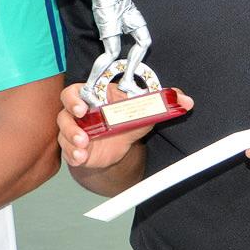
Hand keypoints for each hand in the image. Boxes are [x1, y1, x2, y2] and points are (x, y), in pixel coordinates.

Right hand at [56, 82, 192, 169]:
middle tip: (81, 124)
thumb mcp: (143, 111)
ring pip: (64, 131)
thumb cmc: (125, 121)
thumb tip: (186, 100)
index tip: (83, 105)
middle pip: (65, 110)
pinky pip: (68, 151)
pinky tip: (81, 158)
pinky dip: (73, 155)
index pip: (76, 91)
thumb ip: (162, 103)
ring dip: (71, 138)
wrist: (119, 146)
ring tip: (83, 146)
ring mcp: (75, 130)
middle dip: (70, 117)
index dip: (76, 97)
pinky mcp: (75, 149)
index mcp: (94, 96)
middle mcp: (80, 112)